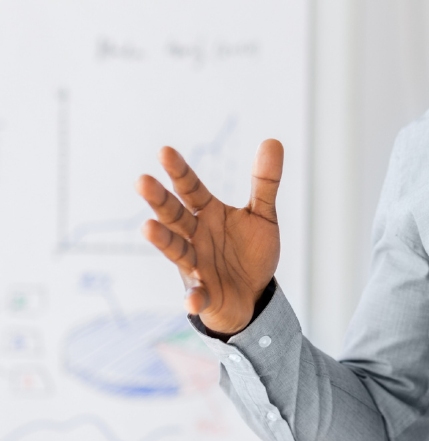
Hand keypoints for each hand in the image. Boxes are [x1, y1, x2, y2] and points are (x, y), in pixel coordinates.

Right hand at [135, 139, 282, 334]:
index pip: (191, 188)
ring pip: (177, 251)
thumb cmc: (249, 252)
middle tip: (142, 181)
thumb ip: (265, 182)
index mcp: (208, 214)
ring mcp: (196, 266)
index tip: (164, 150)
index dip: (179, 171)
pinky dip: (195, 298)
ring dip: (163, 240)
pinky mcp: (205, 295)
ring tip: (147, 227)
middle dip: (159, 200)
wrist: (254, 294)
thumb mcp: (262, 214)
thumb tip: (273, 140)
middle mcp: (195, 237)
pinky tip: (192, 300)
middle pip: (174, 215)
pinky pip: (198, 296)